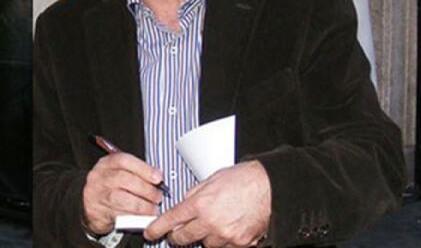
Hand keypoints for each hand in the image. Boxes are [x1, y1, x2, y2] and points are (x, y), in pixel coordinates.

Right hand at [82, 152, 163, 234]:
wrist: (89, 205)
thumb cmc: (111, 187)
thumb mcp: (120, 173)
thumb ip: (136, 172)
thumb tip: (158, 177)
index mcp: (106, 163)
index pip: (124, 160)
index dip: (143, 168)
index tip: (158, 178)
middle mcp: (99, 177)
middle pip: (123, 179)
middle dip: (145, 189)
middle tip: (158, 196)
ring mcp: (96, 195)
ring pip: (120, 198)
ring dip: (141, 205)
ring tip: (153, 209)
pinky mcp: (97, 212)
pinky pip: (118, 215)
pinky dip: (133, 217)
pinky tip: (143, 218)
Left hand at [144, 160, 270, 247]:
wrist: (269, 187)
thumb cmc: (243, 179)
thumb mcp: (211, 179)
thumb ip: (194, 194)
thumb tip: (184, 204)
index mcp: (200, 204)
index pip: (171, 220)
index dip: (157, 228)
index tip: (150, 232)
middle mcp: (210, 222)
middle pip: (183, 238)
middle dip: (178, 235)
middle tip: (179, 230)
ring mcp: (224, 236)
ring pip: (204, 243)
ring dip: (204, 235)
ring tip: (215, 220)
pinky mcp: (238, 244)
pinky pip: (224, 246)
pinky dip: (223, 239)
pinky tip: (228, 226)